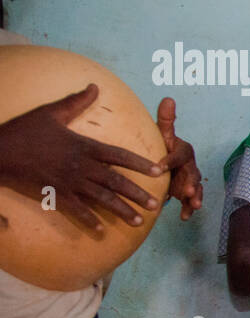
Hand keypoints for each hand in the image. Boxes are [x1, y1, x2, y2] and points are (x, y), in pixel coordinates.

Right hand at [0, 83, 162, 229]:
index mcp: (83, 146)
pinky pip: (76, 210)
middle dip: (137, 194)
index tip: (158, 171)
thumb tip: (94, 86)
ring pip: (101, 198)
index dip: (140, 163)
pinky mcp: (55, 193)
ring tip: (138, 221)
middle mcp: (80, 166)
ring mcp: (68, 182)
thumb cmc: (24, 129)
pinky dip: (89, 220)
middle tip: (156, 205)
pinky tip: (102, 231)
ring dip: (121, 210)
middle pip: (115, 181)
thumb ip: (76, 102)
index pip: (118, 156)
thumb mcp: (50, 112)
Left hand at [155, 97, 202, 219]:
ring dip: (195, 197)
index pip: (179, 154)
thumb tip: (168, 98)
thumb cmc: (164, 146)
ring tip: (193, 205)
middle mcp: (191, 165)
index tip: (158, 169)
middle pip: (193, 173)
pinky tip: (183, 216)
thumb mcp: (164, 134)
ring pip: (196, 188)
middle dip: (191, 182)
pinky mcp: (189, 192)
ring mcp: (191, 179)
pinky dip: (188, 208)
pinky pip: (191, 200)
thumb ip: (166, 120)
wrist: (168, 163)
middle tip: (186, 190)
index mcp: (184, 150)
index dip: (169, 161)